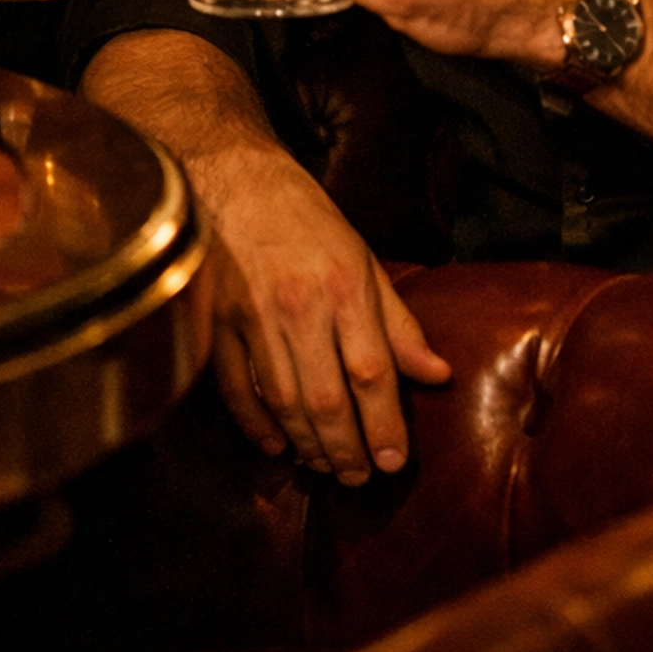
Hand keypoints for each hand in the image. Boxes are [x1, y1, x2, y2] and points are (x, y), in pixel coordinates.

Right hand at [196, 142, 447, 483]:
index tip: (395, 461)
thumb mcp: (361, 258)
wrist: (233, 173)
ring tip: (326, 466)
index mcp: (344, 287)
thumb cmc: (305, 217)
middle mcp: (300, 306)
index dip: (386, 425)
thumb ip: (397, 321)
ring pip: (284, 402)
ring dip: (308, 445)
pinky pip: (237, 389)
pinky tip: (276, 445)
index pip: (373, 373)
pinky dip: (256, 425)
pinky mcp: (215, 321)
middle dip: (348, 449)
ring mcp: (253, 316)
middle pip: (328, 399)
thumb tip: (437, 375)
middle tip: (360, 477)